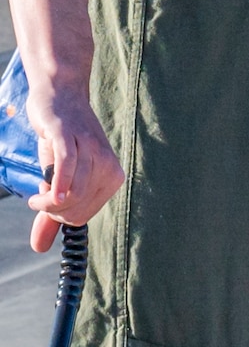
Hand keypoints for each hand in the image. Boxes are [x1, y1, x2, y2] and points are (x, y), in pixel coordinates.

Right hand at [26, 86, 122, 252]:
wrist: (61, 98)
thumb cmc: (61, 142)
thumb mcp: (59, 181)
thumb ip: (52, 214)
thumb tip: (40, 248)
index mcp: (111, 177)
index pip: (83, 216)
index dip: (60, 216)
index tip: (48, 205)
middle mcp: (107, 164)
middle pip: (77, 206)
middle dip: (52, 210)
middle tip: (40, 199)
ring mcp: (91, 149)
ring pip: (73, 191)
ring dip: (47, 200)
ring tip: (38, 194)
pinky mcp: (71, 136)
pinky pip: (70, 164)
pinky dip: (59, 182)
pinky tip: (47, 193)